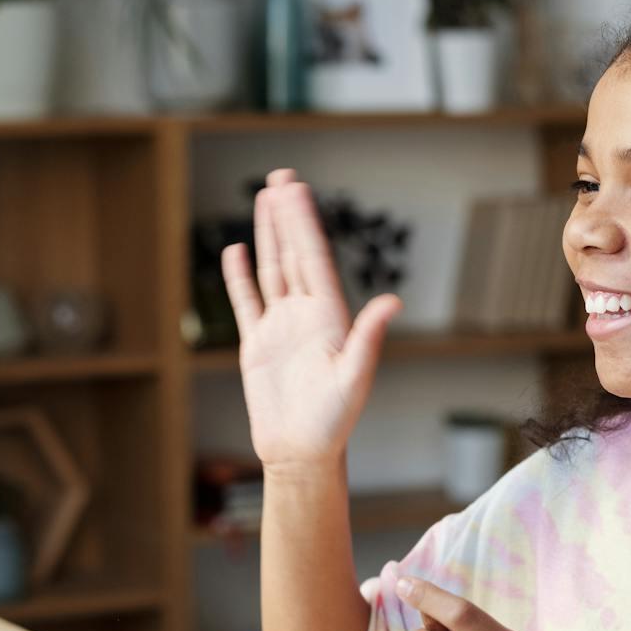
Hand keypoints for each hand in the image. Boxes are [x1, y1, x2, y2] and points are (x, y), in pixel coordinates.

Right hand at [221, 169, 402, 469]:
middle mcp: (306, 315)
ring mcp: (281, 327)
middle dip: (288, 216)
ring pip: (273, 270)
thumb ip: (369, 337)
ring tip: (265, 199)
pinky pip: (247, 303)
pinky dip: (240, 277)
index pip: (314, 259)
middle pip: (294, 254)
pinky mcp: (258, 345)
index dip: (304, 222)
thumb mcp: (354, 378)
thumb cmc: (334, 422)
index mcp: (330, 317)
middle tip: (282, 177)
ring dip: (269, 235)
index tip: (296, 189)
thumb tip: (393, 301)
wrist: (301, 453)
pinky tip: (238, 249)